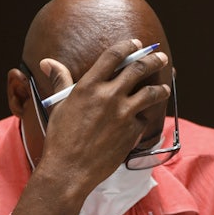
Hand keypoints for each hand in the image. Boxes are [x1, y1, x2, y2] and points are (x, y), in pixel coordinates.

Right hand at [11, 39, 170, 214]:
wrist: (70, 170)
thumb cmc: (60, 138)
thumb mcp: (59, 105)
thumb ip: (60, 81)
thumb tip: (48, 62)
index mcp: (89, 85)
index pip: (114, 56)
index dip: (129, 46)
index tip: (137, 44)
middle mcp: (109, 96)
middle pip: (139, 69)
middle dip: (153, 60)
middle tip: (161, 57)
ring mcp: (123, 114)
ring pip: (150, 93)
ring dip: (161, 89)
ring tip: (165, 88)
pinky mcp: (132, 132)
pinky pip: (142, 119)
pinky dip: (142, 118)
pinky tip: (141, 120)